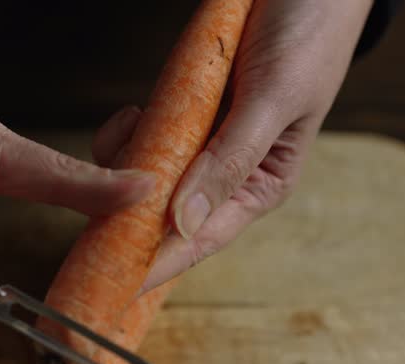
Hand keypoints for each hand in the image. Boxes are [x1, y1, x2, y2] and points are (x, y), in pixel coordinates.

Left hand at [94, 0, 373, 292]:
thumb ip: (229, 162)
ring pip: (148, 176)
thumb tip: (184, 225)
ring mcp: (201, 142)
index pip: (201, 239)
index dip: (157, 263)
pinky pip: (143, 136)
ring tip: (135, 125)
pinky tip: (137, 109)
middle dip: (131, 212)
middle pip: (166, 214)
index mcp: (259, 185)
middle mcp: (227, 172)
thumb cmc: (308, 36)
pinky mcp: (182, 112)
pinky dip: (131, 129)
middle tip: (96, 211)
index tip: (115, 285)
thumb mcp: (273, 101)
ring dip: (131, 160)